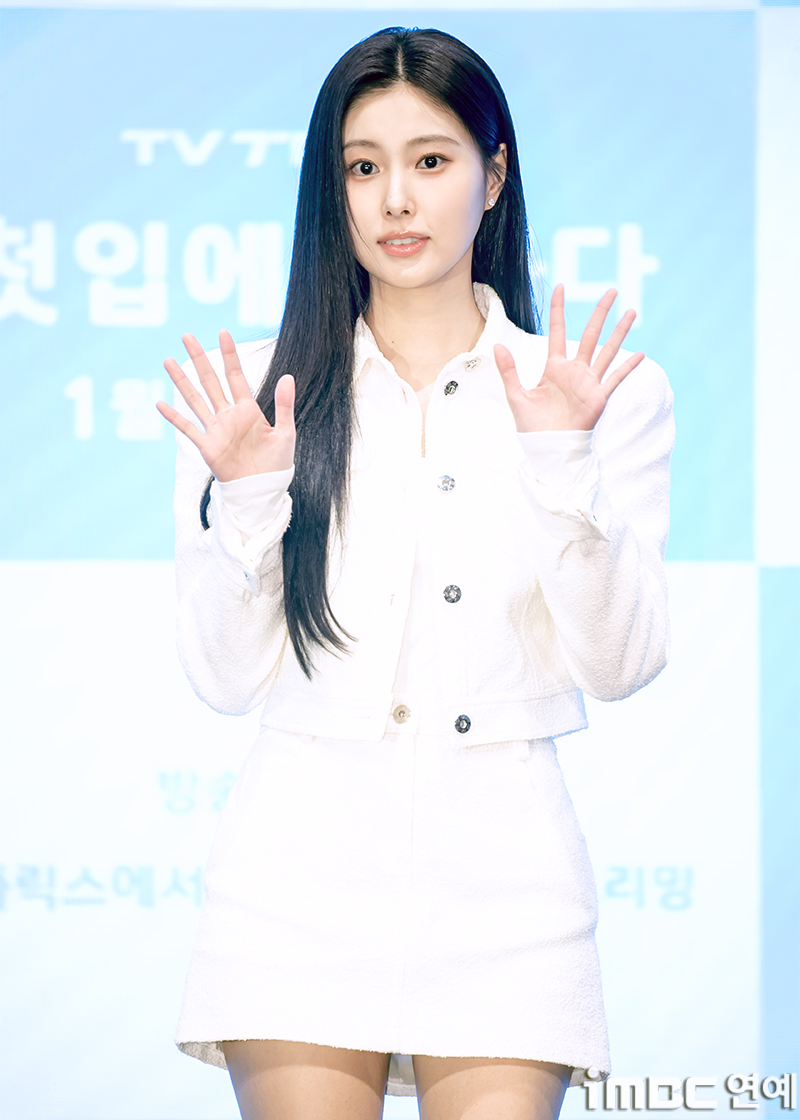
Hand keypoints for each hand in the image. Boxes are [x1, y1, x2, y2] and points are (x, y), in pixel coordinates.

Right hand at [157, 331, 294, 481]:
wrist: (263, 490)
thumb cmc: (276, 464)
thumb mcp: (285, 432)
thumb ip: (284, 405)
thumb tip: (287, 376)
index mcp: (248, 410)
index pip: (235, 376)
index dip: (229, 355)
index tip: (223, 333)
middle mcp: (229, 416)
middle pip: (210, 381)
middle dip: (199, 359)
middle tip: (187, 336)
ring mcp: (216, 430)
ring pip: (195, 399)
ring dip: (181, 381)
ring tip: (168, 361)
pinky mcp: (207, 446)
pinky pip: (188, 429)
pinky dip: (173, 417)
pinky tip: (160, 403)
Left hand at [494, 285, 643, 431]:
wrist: (548, 449)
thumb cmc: (532, 427)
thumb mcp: (516, 396)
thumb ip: (509, 371)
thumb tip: (497, 347)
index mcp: (554, 368)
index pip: (558, 332)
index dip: (559, 309)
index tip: (561, 286)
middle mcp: (574, 371)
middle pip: (591, 334)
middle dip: (601, 312)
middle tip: (612, 290)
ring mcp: (588, 383)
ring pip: (608, 350)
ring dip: (619, 332)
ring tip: (631, 312)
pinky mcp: (598, 397)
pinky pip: (615, 379)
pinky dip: (628, 367)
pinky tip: (640, 354)